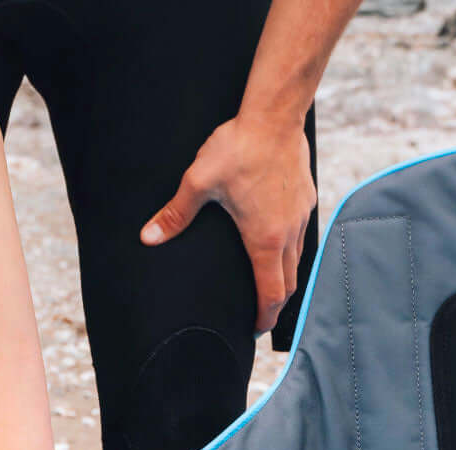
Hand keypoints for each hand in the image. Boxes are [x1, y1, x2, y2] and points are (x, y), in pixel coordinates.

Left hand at [141, 114, 315, 333]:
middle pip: (289, 284)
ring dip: (283, 278)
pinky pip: (300, 235)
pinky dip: (289, 250)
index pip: (271, 294)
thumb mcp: (199, 182)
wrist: (275, 113)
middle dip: (274, 305)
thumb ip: (175, 214)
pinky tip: (274, 242)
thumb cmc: (239, 147)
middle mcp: (288, 234)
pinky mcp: (306, 199)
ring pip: (297, 260)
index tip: (254, 329)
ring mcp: (300, 216)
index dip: (264, 318)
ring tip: (266, 284)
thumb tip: (149, 237)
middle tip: (259, 315)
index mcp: (265, 240)